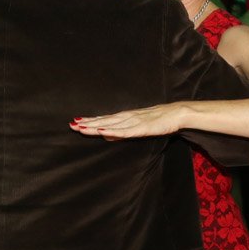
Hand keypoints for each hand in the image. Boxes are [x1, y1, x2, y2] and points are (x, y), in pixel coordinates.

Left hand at [71, 102, 188, 138]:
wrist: (177, 113)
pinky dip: (113, 131)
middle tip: (71, 125)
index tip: (75, 123)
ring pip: (111, 125)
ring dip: (96, 126)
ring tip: (81, 128)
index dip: (90, 121)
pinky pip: (125, 131)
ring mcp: (134, 121)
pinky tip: (102, 132)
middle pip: (104, 121)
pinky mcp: (142, 127)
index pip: (104, 119)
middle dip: (87, 123)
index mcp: (125, 116)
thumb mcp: (137, 126)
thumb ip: (121, 131)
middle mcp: (127, 117)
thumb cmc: (159, 120)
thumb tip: (105, 136)